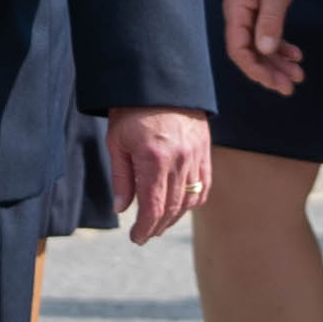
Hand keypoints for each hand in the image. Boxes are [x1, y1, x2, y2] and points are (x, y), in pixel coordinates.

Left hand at [103, 108, 213, 245]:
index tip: (136, 238)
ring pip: (190, 199)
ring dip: (175, 217)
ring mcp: (196, 157)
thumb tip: (122, 209)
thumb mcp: (116, 143)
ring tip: (159, 224)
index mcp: (154, 159)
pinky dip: (193, 201)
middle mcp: (180, 161)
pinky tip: (180, 207)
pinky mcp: (205, 152)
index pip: (154, 207)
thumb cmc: (131, 112)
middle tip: (144, 236)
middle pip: (172, 208)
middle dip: (157, 226)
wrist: (161, 83)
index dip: (145, 228)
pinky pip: (204, 185)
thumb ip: (121, 178)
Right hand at [221, 0, 307, 97]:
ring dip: (277, 64)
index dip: (255, 69)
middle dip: (268, 72)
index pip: (238, 49)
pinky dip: (281, 49)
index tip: (275, 82)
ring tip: (298, 76)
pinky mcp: (260, 14)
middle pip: (249, 53)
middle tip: (290, 87)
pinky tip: (296, 56)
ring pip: (259, 49)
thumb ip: (270, 20)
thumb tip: (265, 50)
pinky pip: (267, 38)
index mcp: (236, 11)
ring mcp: (249, 17)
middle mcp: (239, 17)